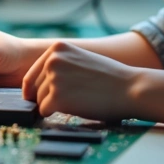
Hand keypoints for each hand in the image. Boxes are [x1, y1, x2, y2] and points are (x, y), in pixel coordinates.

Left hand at [22, 42, 140, 120]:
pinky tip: (74, 108)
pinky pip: (44, 111)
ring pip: (39, 101)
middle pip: (34, 88)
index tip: (33, 98)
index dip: (32, 89)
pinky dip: (55, 114)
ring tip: (77, 101)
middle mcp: (52, 60)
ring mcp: (54, 78)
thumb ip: (59, 65)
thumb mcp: (80, 59)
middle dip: (46, 98)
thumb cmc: (109, 79)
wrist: (131, 89)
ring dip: (53, 106)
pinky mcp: (57, 97)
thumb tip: (33, 85)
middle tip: (69, 101)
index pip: (32, 74)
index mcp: (57, 48)